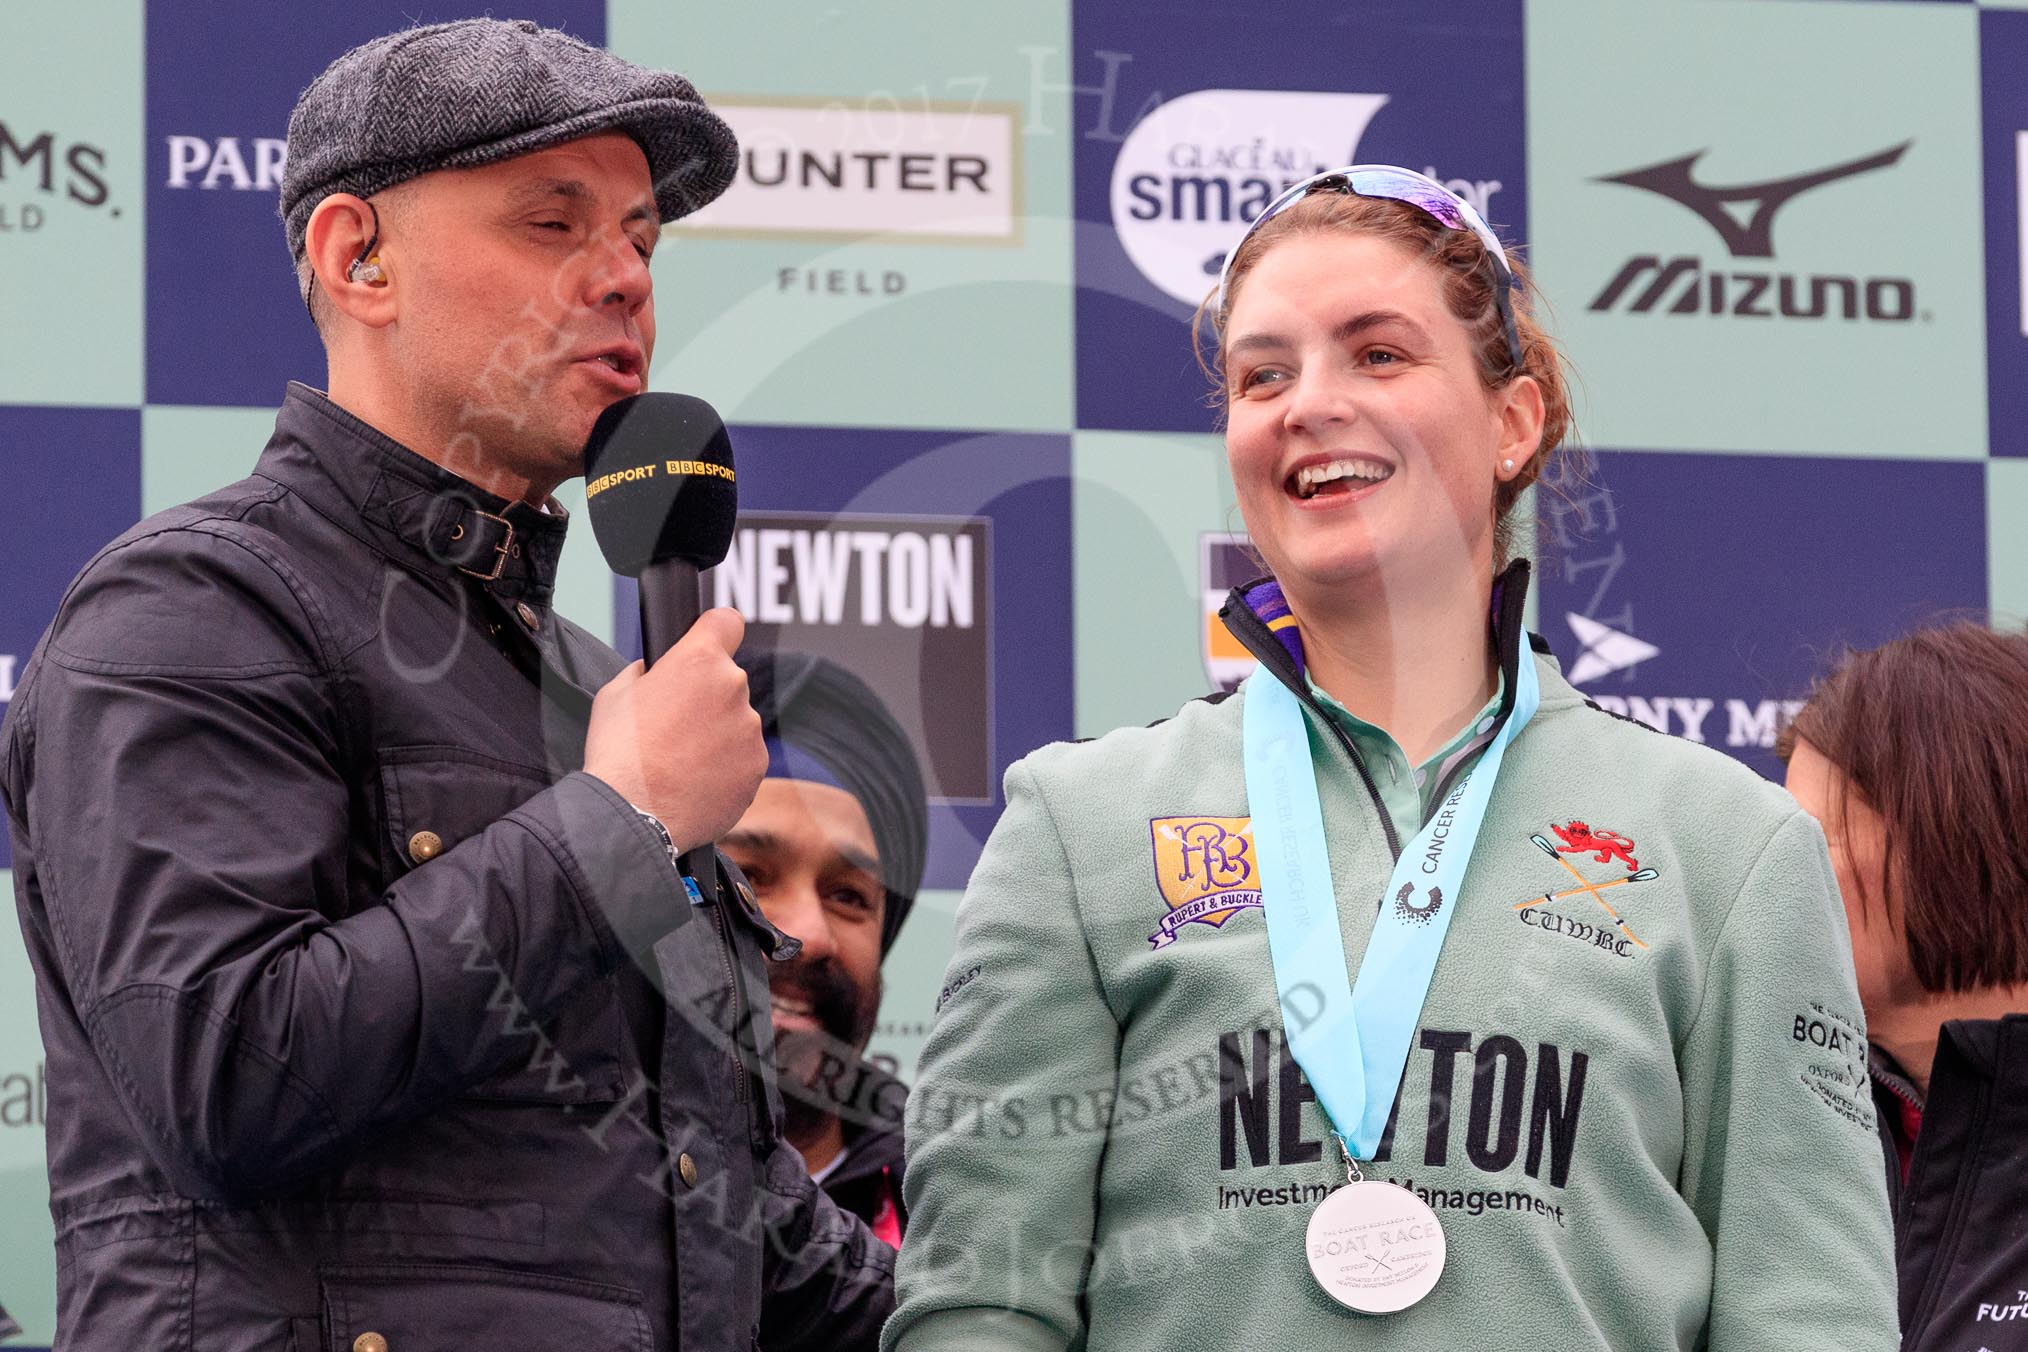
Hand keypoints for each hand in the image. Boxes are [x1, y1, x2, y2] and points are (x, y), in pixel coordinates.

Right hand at [584, 609, 764, 851]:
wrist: (632, 813)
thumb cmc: (618, 752)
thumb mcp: (615, 692)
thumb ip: (646, 672)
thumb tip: (656, 672)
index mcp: (699, 660)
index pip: (727, 621)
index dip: (716, 631)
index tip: (711, 643)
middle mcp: (733, 688)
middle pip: (726, 681)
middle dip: (706, 697)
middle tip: (673, 726)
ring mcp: (749, 730)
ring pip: (736, 723)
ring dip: (716, 735)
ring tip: (679, 761)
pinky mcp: (757, 767)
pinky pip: (743, 758)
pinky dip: (724, 767)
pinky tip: (693, 781)